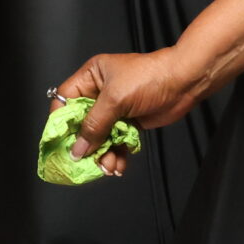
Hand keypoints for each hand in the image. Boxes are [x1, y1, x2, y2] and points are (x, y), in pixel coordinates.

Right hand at [53, 48, 209, 176]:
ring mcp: (115, 110)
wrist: (184, 83)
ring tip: (109, 166)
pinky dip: (115, 154)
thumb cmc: (148, 78)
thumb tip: (76, 149)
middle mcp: (100, 93)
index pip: (65, 101)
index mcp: (92, 77)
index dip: (59, 122)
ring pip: (98, 137)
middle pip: (80, 124)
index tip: (59, 145)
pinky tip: (118, 165)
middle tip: (84, 163)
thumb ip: (94, 125)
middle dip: (84, 145)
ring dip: (101, 154)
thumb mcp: (115, 99)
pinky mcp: (128, 123)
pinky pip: (115, 142)